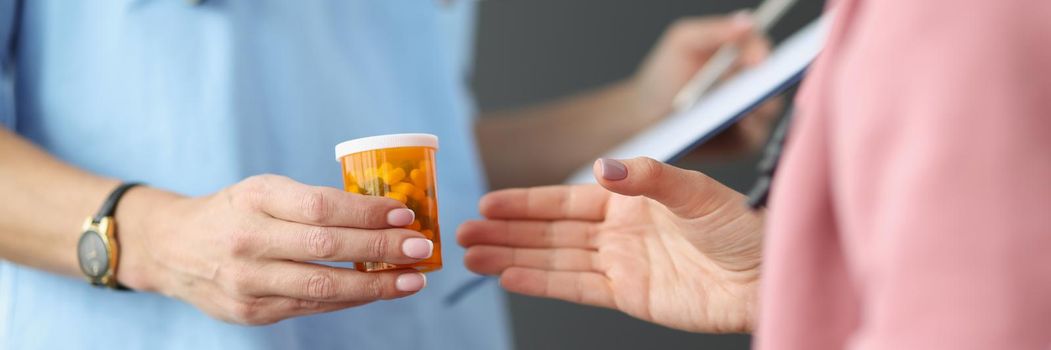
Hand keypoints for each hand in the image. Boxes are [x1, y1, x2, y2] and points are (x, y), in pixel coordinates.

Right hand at [115, 175, 433, 324]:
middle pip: (325, 247)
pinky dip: (351, 300)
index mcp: (254, 199)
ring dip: (375, 285)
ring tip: (413, 279)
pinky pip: (312, 306)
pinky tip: (378, 291)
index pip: (319, 207)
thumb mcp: (265, 190)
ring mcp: (247, 282)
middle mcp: (247, 240)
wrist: (171, 248)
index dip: (366, 213)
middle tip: (420, 247)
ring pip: (322, 287)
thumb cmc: (236, 212)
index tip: (404, 214)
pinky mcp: (250, 312)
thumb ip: (313, 201)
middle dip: (381, 249)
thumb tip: (385, 214)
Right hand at [458, 158, 762, 332]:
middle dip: (506, 232)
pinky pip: (576, 287)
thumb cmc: (743, 227)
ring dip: (512, 257)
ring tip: (472, 258)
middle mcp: (618, 230)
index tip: (488, 204)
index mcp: (629, 198)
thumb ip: (649, 179)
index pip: (564, 199)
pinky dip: (542, 283)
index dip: (525, 203)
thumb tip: (606, 167)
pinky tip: (511, 277)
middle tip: (462, 235)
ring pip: (554, 259)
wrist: (768, 277)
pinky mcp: (628, 295)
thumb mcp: (697, 194)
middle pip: (549, 231)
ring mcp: (620, 263)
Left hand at [629, 13, 782, 154]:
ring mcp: (750, 111)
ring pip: (767, 110)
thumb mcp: (682, 43)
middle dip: (763, 84)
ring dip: (754, 109)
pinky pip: (754, 137)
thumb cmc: (664, 75)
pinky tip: (732, 127)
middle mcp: (751, 82)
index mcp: (740, 55)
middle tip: (750, 88)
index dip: (761, 55)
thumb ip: (713, 31)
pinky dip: (745, 132)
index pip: (762, 50)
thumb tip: (746, 21)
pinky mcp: (743, 140)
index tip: (753, 61)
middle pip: (772, 81)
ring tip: (738, 109)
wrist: (645, 116)